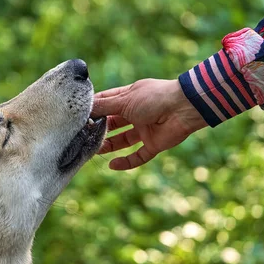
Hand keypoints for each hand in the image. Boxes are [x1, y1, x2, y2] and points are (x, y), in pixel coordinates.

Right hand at [91, 79, 207, 169]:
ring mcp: (145, 129)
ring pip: (123, 140)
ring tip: (94, 151)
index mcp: (129, 97)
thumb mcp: (124, 100)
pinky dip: (126, 162)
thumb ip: (103, 107)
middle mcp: (136, 113)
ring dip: (109, 146)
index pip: (106, 103)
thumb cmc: (154, 98)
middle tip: (83, 137)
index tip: (78, 118)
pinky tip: (113, 165)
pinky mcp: (154, 144)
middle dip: (99, 130)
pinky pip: (138, 156)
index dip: (93, 110)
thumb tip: (83, 109)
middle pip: (113, 124)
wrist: (185, 108)